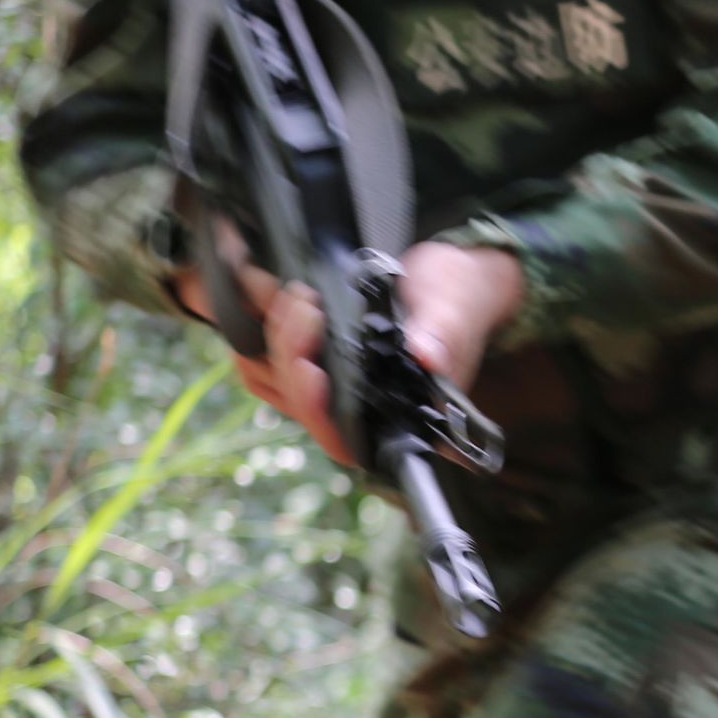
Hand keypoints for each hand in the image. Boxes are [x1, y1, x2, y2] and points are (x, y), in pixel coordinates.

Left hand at [175, 240, 523, 467]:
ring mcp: (334, 389)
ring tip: (291, 291)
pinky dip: (257, 330)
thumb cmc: (460, 300)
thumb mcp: (455, 312)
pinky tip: (270, 295)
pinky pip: (266, 362)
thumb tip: (428, 355)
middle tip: (304, 299)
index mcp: (404, 415)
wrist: (451, 280)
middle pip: (301, 405)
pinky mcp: (314, 364)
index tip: (308, 367)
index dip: (317, 409)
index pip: (347, 436)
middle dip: (290, 350)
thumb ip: (440, 335)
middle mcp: (364, 411)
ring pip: (274, 382)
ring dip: (269, 336)